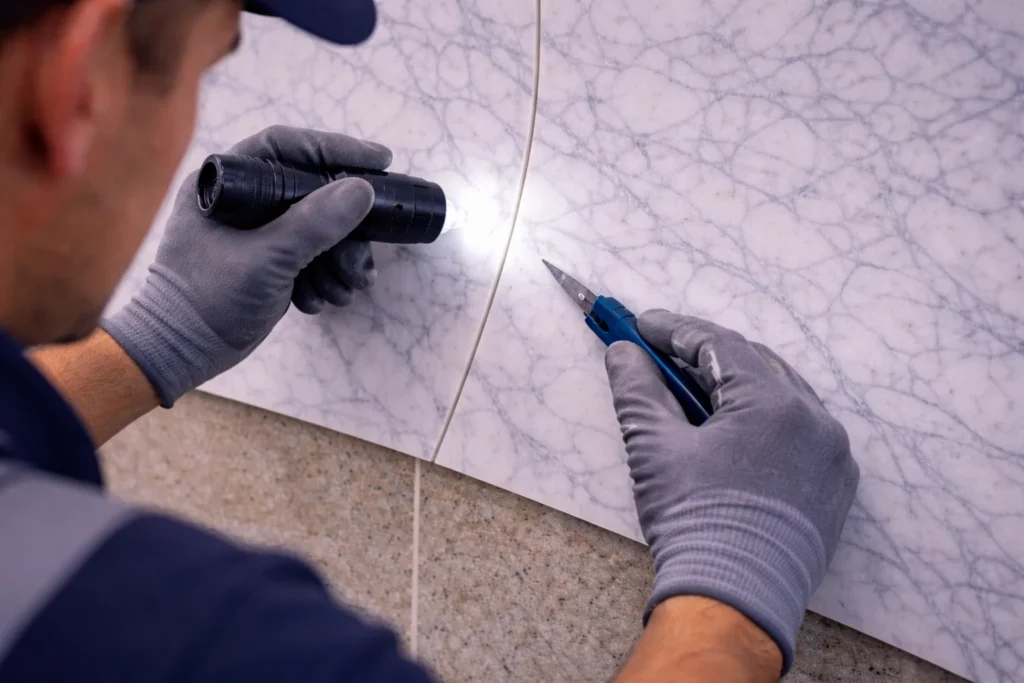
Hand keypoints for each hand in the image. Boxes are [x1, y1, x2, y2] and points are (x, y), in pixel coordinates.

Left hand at [101, 125, 391, 406]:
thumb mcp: (267, 260)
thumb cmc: (206, 301)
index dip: (336, 149)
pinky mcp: (267, 259)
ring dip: (339, 259)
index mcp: (225, 182)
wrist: (179, 354)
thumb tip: (362, 190)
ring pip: (317, 228)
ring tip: (346, 289)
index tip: (380, 161)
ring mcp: (255, 230)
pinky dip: (322, 277)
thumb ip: (314, 223)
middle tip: (363, 258)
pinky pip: (309, 255)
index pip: (287, 147)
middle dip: (345, 229)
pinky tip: (319, 300)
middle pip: (312, 192)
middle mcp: (241, 199)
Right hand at [604, 311, 858, 674]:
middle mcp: (814, 419)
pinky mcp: (834, 483)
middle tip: (659, 353)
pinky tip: (730, 425)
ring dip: (735, 382)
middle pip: (753, 363)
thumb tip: (623, 353)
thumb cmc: (694, 522)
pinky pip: (799, 428)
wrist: (735, 600)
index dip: (674, 330)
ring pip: (780, 393)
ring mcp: (831, 452)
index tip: (640, 324)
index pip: (718, 345)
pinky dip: (763, 416)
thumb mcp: (654, 448)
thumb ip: (638, 390)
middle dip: (703, 354)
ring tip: (690, 387)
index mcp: (774, 403)